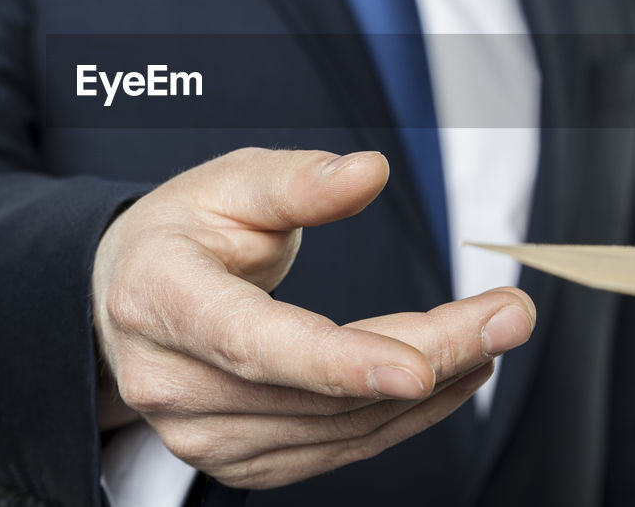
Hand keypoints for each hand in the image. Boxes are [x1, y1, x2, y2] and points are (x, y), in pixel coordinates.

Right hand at [91, 148, 534, 489]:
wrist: (126, 296)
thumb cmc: (179, 232)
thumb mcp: (227, 182)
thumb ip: (298, 180)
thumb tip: (369, 173)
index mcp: (160, 297)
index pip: (252, 341)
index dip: (338, 359)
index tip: (421, 364)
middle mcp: (172, 381)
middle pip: (317, 390)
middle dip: (429, 355)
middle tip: (507, 316)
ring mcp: (201, 434)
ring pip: (338, 429)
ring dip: (429, 390)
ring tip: (488, 337)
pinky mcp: (236, 461)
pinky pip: (335, 451)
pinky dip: (400, 417)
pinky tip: (443, 377)